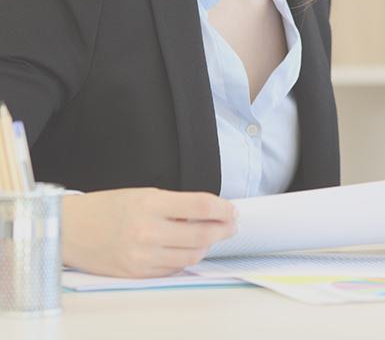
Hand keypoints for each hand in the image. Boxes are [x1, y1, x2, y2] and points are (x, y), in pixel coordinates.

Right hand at [61, 187, 239, 277]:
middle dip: (224, 230)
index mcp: (151, 203)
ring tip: (212, 237)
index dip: (223, 209)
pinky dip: (186, 260)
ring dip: (208, 247)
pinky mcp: (136, 273)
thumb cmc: (105, 208)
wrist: (70, 230)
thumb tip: (206, 213)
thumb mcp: (143, 194)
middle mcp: (148, 231)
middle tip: (231, 225)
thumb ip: (175, 205)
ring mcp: (142, 256)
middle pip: (202, 235)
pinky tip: (188, 250)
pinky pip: (172, 270)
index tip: (232, 210)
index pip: (201, 207)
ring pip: (191, 256)